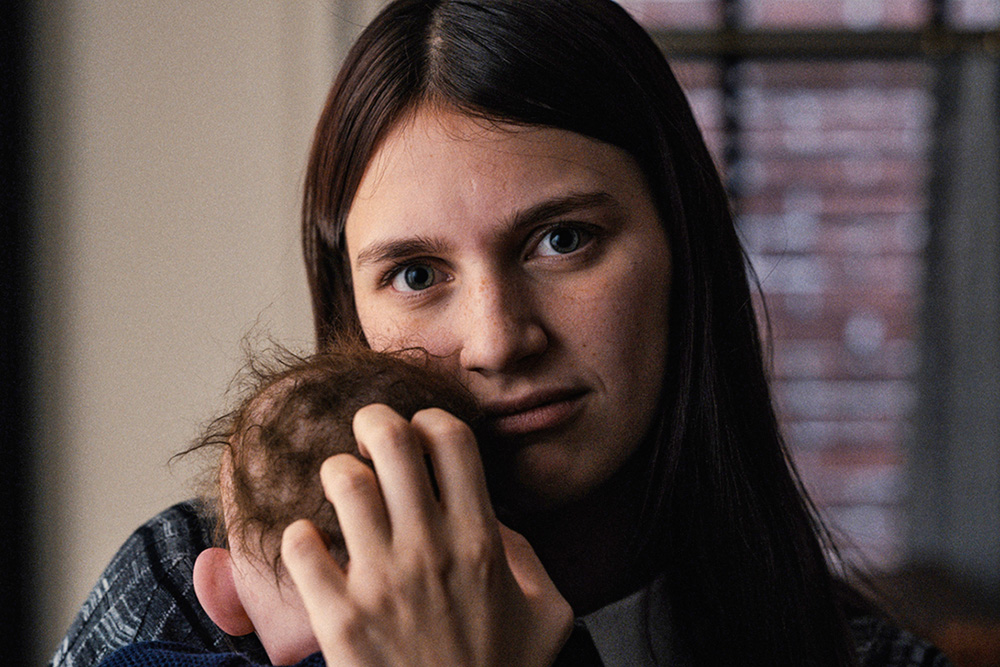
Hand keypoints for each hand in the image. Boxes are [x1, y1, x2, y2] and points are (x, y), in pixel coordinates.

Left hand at [281, 404, 572, 666]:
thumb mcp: (546, 612)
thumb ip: (527, 555)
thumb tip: (492, 517)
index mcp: (480, 540)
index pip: (451, 439)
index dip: (431, 420)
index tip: (421, 433)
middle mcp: (429, 549)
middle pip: (391, 441)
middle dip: (375, 422)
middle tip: (368, 434)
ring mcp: (381, 582)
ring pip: (343, 481)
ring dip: (338, 472)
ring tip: (343, 487)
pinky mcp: (338, 618)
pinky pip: (301, 545)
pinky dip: (301, 536)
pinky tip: (314, 545)